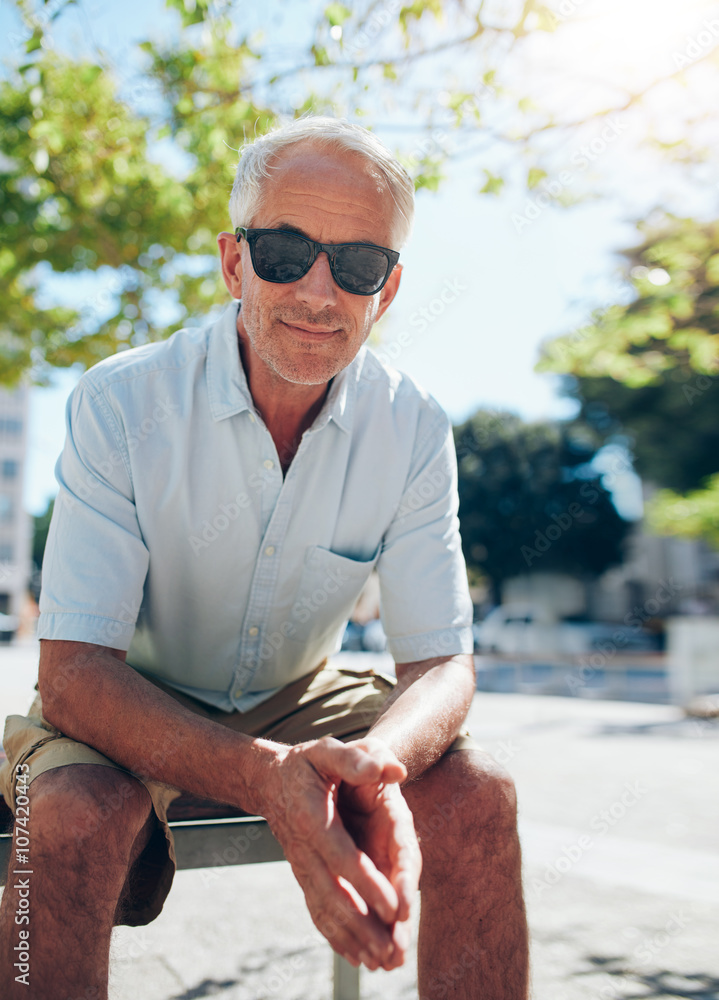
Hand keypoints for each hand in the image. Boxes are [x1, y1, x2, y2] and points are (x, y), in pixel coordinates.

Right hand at [261, 736, 419, 969]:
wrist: (268, 780)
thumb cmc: (307, 762)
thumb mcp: (328, 750)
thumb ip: (358, 759)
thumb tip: (395, 770)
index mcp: (312, 817)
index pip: (342, 856)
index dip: (367, 883)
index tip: (393, 909)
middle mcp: (304, 849)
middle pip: (334, 894)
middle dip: (364, 926)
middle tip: (392, 952)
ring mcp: (302, 866)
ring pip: (327, 909)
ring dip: (354, 938)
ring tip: (383, 962)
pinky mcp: (304, 876)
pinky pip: (318, 911)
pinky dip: (337, 937)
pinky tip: (357, 958)